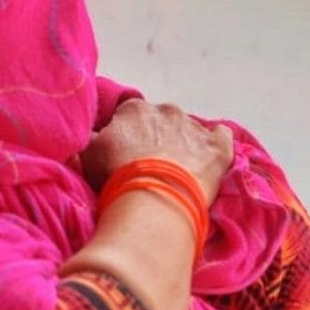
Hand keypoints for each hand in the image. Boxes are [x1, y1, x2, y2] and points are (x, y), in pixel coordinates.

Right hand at [80, 99, 233, 204]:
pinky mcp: (219, 147)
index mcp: (134, 109)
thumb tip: (92, 134)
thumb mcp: (88, 154)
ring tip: (175, 169)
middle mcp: (166, 110)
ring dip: (182, 143)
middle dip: (155, 137)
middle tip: (148, 164)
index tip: (123, 153)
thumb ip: (91, 138)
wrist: (154, 200)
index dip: (126, 134)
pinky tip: (206, 159)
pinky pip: (221, 136)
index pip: (128, 115)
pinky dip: (213, 145)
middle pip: (160, 121)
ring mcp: (196, 127)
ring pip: (188, 130)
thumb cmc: (116, 175)